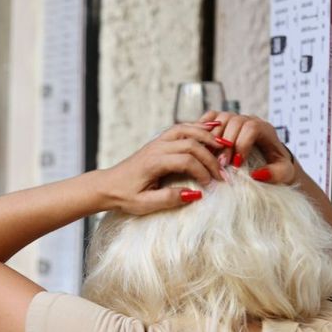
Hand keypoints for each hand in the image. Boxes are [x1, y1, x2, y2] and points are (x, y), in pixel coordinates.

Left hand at [94, 123, 228, 215]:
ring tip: (224, 145)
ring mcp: (158, 141)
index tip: (212, 185)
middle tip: (223, 172)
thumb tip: (194, 194)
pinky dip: (198, 127)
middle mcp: (157, 147)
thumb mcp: (144, 204)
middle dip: (210, 157)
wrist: (107, 185)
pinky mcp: (159, 141)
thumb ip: (169, 199)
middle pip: (191, 143)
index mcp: (153, 162)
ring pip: (187, 129)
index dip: (203, 172)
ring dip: (207, 135)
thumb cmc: (124, 196)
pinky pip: (181, 128)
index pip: (186, 160)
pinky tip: (211, 130)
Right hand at [196, 111, 299, 185]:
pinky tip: (201, 145)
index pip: (251, 127)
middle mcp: (249, 120)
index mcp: (265, 129)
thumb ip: (275, 174)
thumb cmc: (276, 168)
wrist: (270, 162)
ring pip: (220, 118)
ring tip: (210, 157)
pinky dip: (203, 128)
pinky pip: (210, 117)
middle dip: (226, 143)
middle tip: (221, 164)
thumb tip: (256, 174)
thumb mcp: (283, 174)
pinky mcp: (223, 123)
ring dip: (212, 138)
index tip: (237, 164)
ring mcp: (235, 119)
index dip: (242, 144)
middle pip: (234, 121)